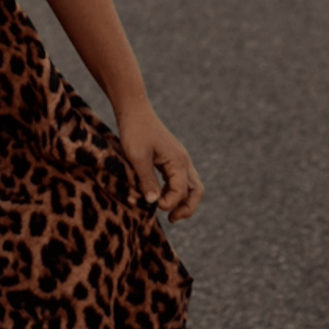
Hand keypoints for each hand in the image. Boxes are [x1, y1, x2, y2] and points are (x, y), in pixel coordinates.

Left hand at [114, 101, 204, 221]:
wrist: (133, 109)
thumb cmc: (135, 130)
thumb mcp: (137, 157)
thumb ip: (147, 180)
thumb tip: (153, 203)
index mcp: (178, 161)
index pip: (181, 191)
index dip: (170, 203)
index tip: (154, 207)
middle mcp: (183, 161)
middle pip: (195, 191)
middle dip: (186, 208)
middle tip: (171, 218)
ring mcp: (178, 159)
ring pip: (189, 186)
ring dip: (180, 200)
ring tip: (165, 210)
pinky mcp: (170, 158)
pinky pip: (178, 179)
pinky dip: (173, 191)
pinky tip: (158, 196)